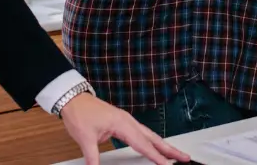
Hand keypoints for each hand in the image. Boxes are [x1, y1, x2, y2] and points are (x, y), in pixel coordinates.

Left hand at [60, 93, 189, 164]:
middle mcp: (128, 121)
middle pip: (153, 137)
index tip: (167, 164)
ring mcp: (126, 120)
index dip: (156, 156)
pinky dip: (151, 140)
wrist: (73, 98)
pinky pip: (142, 132)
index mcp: (122, 124)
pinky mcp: (122, 122)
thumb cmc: (79, 113)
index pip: (143, 144)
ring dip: (162, 144)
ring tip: (174, 154)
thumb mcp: (84, 138)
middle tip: (183, 157)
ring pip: (149, 134)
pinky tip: (154, 145)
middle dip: (169, 148)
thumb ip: (92, 157)